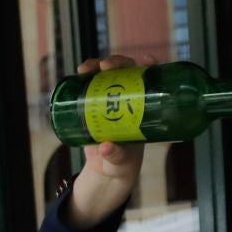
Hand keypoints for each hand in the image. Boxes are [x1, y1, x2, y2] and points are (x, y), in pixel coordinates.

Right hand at [65, 54, 155, 230]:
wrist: (105, 171)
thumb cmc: (122, 164)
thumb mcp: (122, 162)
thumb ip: (116, 155)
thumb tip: (105, 146)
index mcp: (144, 109)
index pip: (151, 81)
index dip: (151, 67)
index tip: (147, 60)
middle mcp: (129, 99)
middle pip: (127, 72)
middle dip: (117, 63)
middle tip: (106, 66)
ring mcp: (110, 100)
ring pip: (107, 75)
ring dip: (97, 65)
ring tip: (86, 68)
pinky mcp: (94, 105)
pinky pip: (90, 86)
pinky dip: (85, 76)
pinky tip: (80, 71)